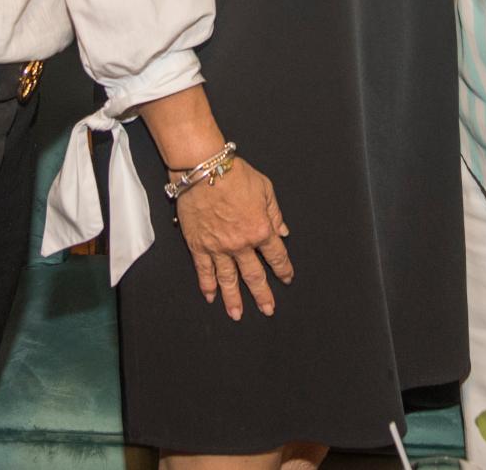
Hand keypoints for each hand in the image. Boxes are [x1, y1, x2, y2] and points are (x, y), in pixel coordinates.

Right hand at [171, 156, 292, 320]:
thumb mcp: (265, 189)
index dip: (283, 269)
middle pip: (254, 276)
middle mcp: (241, 244)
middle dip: (262, 294)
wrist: (203, 170)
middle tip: (268, 309)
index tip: (287, 278)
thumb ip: (275, 214)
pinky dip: (207, 285)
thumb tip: (283, 232)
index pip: (276, 256)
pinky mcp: (198, 246)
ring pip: (228, 280)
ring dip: (234, 299)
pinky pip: (204, 271)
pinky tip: (211, 297)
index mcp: (261, 230)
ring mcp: (218, 248)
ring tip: (237, 314)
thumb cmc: (235, 174)